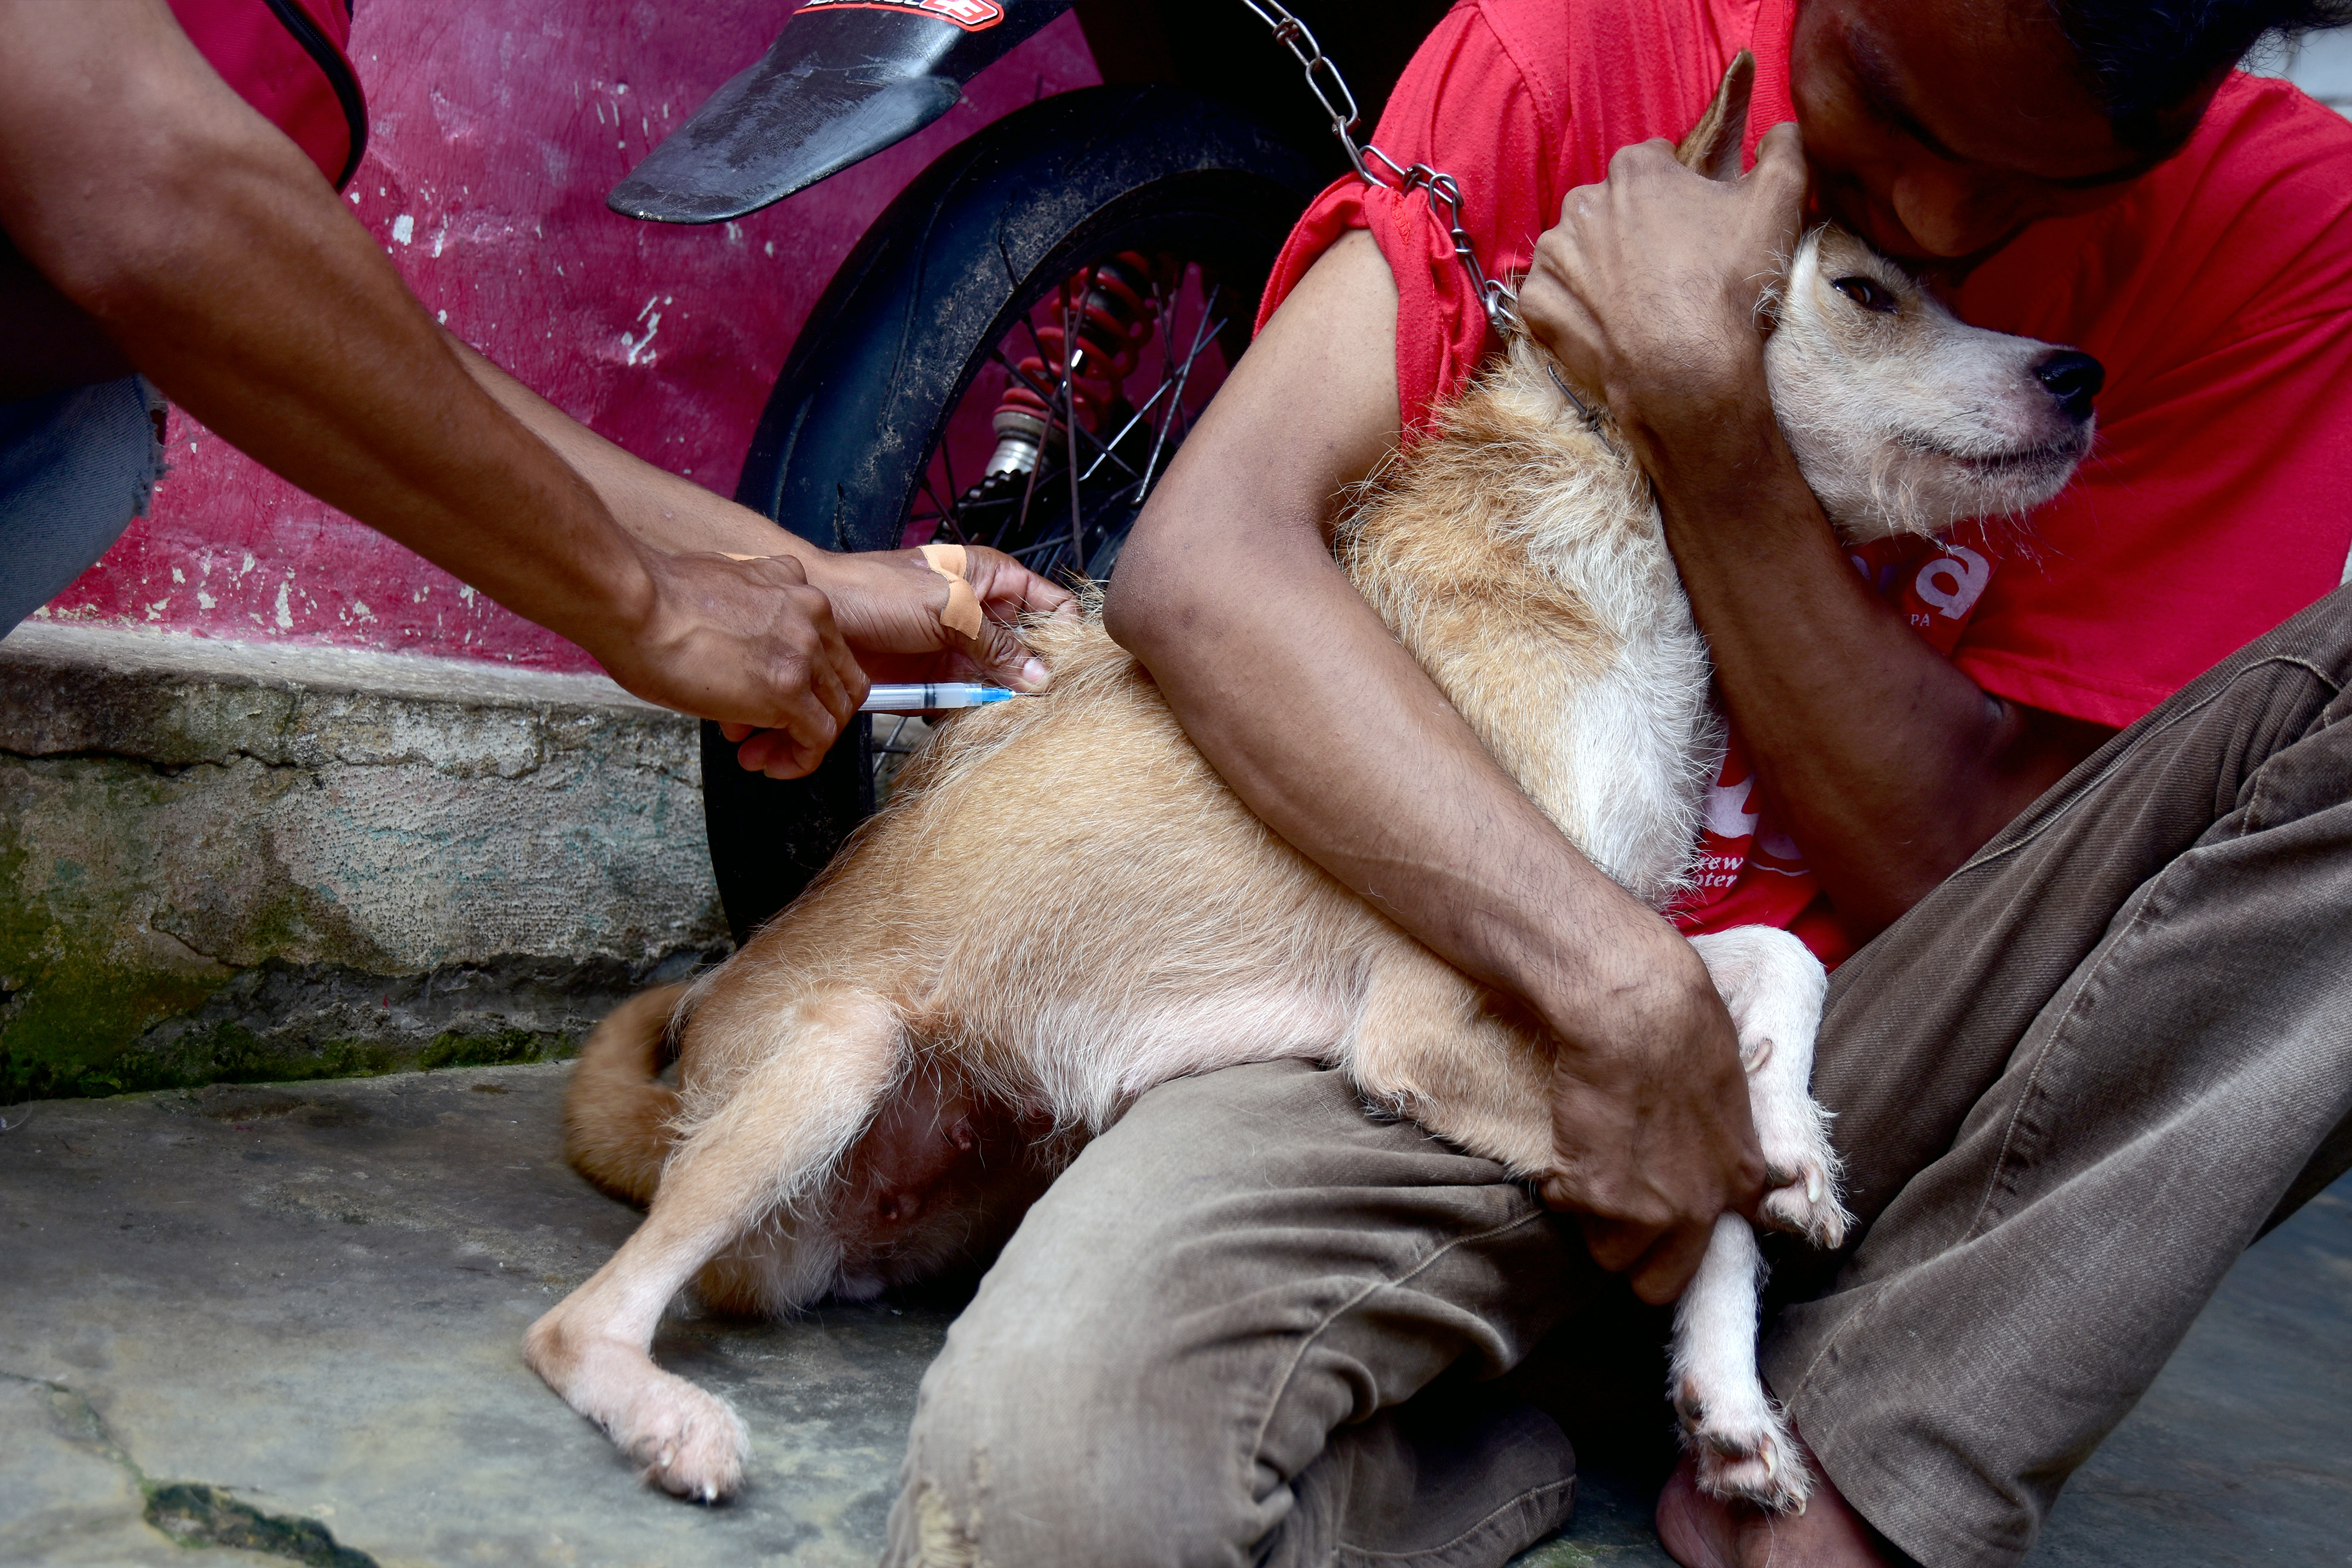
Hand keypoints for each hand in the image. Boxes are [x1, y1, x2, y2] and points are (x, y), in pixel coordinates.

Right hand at [591, 547, 865, 780]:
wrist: (630, 601)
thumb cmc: (651, 599)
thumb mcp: (717, 596)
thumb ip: (747, 622)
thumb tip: (739, 660)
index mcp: (792, 585)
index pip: (829, 644)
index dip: (809, 683)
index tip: (779, 703)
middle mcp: (809, 613)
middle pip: (839, 680)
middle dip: (810, 715)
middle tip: (773, 736)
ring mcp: (803, 651)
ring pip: (835, 711)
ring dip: (802, 741)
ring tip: (762, 755)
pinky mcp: (787, 690)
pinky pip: (818, 738)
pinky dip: (801, 760)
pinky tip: (769, 764)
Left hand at [720, 545, 1077, 775]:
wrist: (816, 615)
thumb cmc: (873, 590)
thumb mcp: (948, 608)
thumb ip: (996, 641)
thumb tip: (1039, 675)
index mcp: (989, 579)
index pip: (1048, 603)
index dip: (1063, 633)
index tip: (1068, 665)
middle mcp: (978, 615)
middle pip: (1028, 650)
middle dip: (1035, 676)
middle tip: (1043, 702)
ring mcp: (956, 649)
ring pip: (999, 680)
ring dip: (1003, 700)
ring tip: (1011, 716)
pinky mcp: (933, 680)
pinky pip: (965, 702)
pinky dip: (970, 714)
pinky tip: (976, 721)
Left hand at [1514, 122, 1805, 461]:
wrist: (1687, 371)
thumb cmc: (1730, 284)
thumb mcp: (1780, 200)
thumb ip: (1784, 148)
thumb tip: (1784, 128)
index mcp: (1635, 170)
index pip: (1652, 162)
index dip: (1676, 190)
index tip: (1693, 224)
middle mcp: (1583, 204)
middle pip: (1611, 205)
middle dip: (1634, 227)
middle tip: (1669, 268)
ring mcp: (1554, 255)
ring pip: (1578, 250)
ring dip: (1600, 266)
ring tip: (1638, 301)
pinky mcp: (1537, 302)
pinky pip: (1551, 296)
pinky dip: (1572, 307)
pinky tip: (1605, 324)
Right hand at [1538, 928, 1765, 1303]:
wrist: (1635, 1013)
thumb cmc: (1681, 1027)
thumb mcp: (1728, 1092)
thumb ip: (1720, 1142)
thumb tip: (1700, 1156)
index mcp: (1737, 1181)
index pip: (1712, 1253)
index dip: (1678, 1241)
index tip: (1658, 1222)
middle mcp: (1697, 1208)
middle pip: (1656, 1281)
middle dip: (1632, 1252)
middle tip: (1612, 1205)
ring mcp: (1646, 1210)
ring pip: (1605, 1252)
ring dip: (1592, 1218)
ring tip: (1589, 1162)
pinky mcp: (1594, 1195)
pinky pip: (1563, 1207)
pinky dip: (1558, 1181)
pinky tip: (1570, 1137)